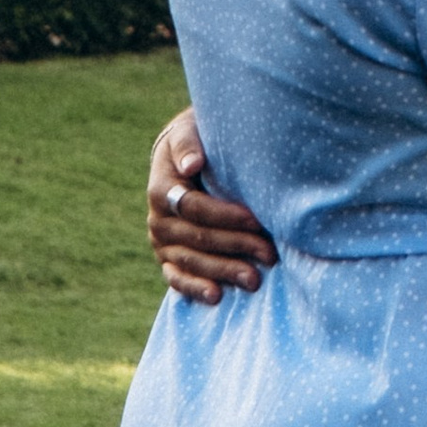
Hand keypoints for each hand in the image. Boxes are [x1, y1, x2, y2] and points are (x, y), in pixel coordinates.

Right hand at [148, 108, 277, 304]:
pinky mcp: (167, 258)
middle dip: (235, 246)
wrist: (188, 157)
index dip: (226, 216)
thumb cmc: (198, 140)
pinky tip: (217, 296)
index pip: (194, 207)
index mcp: (161, 188)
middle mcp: (157, 219)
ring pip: (191, 261)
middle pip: (197, 238)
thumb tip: (192, 162)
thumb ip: (188, 142)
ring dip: (223, 271)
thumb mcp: (189, 130)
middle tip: (269, 254)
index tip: (258, 220)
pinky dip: (194, 288)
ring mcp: (161, 242)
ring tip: (255, 279)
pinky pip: (176, 278)